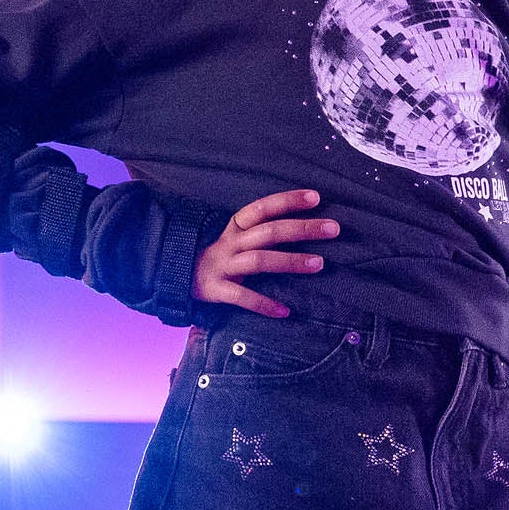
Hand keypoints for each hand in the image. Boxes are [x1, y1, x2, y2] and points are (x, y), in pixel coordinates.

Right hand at [194, 189, 339, 316]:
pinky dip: (263, 304)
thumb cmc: (218, 258)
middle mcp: (230, 243)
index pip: (263, 207)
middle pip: (269, 231)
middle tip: (333, 228)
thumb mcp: (236, 239)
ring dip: (290, 261)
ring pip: (259, 260)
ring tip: (319, 264)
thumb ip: (263, 232)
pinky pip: (242, 297)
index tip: (316, 197)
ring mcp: (223, 266)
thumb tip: (304, 228)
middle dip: (302, 229)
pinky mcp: (216, 290)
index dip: (288, 201)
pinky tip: (285, 312)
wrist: (176, 278)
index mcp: (235, 227)